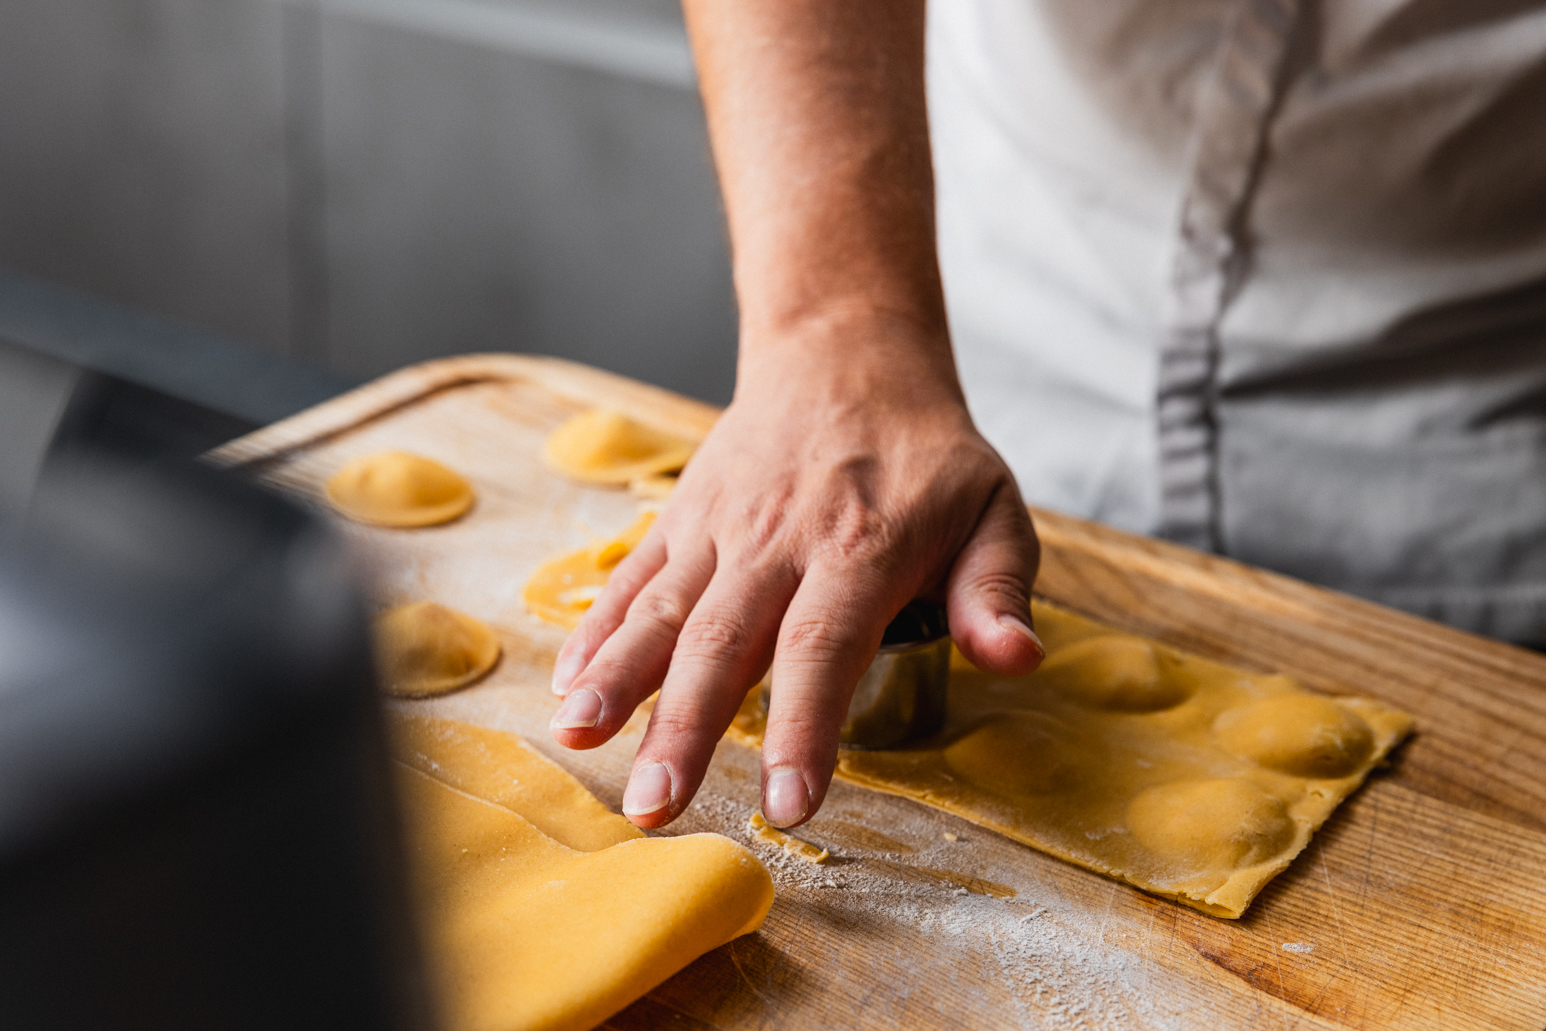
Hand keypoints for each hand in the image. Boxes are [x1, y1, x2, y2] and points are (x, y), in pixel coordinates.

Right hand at [549, 318, 1043, 828]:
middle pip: (723, 642)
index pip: (823, 648)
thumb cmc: (927, 454)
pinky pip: (633, 577)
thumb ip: (997, 590)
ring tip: (576, 739)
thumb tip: (1015, 659)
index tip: (785, 807)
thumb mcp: (994, 509)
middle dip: (683, 728)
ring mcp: (721, 526)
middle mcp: (778, 539)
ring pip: (662, 609)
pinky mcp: (683, 516)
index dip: (803, 730)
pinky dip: (596, 629)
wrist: (846, 355)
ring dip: (617, 678)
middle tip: (653, 807)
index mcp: (860, 547)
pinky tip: (569, 685)